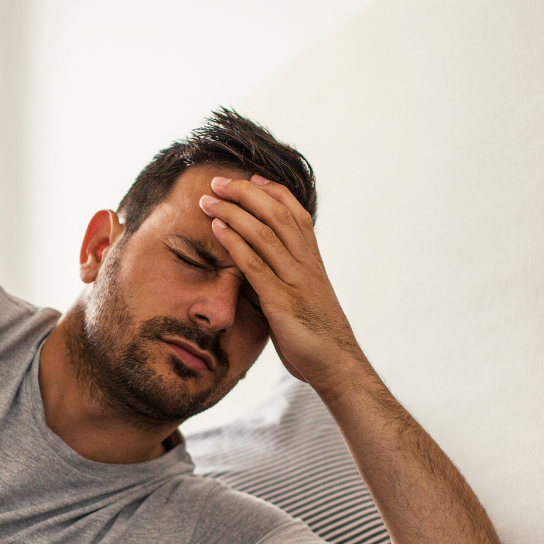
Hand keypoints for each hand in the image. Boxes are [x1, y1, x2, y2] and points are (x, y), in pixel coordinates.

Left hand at [198, 175, 358, 394]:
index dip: (272, 191)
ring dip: (233, 211)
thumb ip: (283, 279)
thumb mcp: (302, 299)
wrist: (336, 365)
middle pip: (277, 213)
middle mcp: (306, 264)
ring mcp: (295, 280)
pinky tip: (217, 229)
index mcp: (313, 261)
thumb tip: (256, 268)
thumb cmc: (316, 335)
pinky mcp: (281, 302)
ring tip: (207, 200)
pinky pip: (256, 265)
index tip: (249, 178)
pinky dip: (235, 242)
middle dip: (245, 193)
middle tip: (217, 181)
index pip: (295, 213)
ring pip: (265, 233)